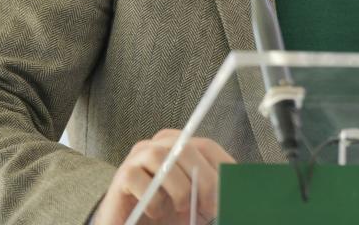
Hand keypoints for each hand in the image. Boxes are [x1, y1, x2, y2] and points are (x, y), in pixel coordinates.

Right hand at [93, 129, 234, 224]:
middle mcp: (160, 145)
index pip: (206, 147)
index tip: (230, 192)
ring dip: (178, 188)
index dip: (221, 169)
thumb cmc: (169, 213)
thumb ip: (213, 192)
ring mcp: (139, 157)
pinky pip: (138, 179)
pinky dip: (153, 200)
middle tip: (211, 206)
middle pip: (186, 148)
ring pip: (162, 158)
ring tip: (182, 207)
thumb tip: (236, 189)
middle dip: (204, 180)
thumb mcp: (198, 202)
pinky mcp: (122, 175)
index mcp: (182, 146)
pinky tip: (156, 212)